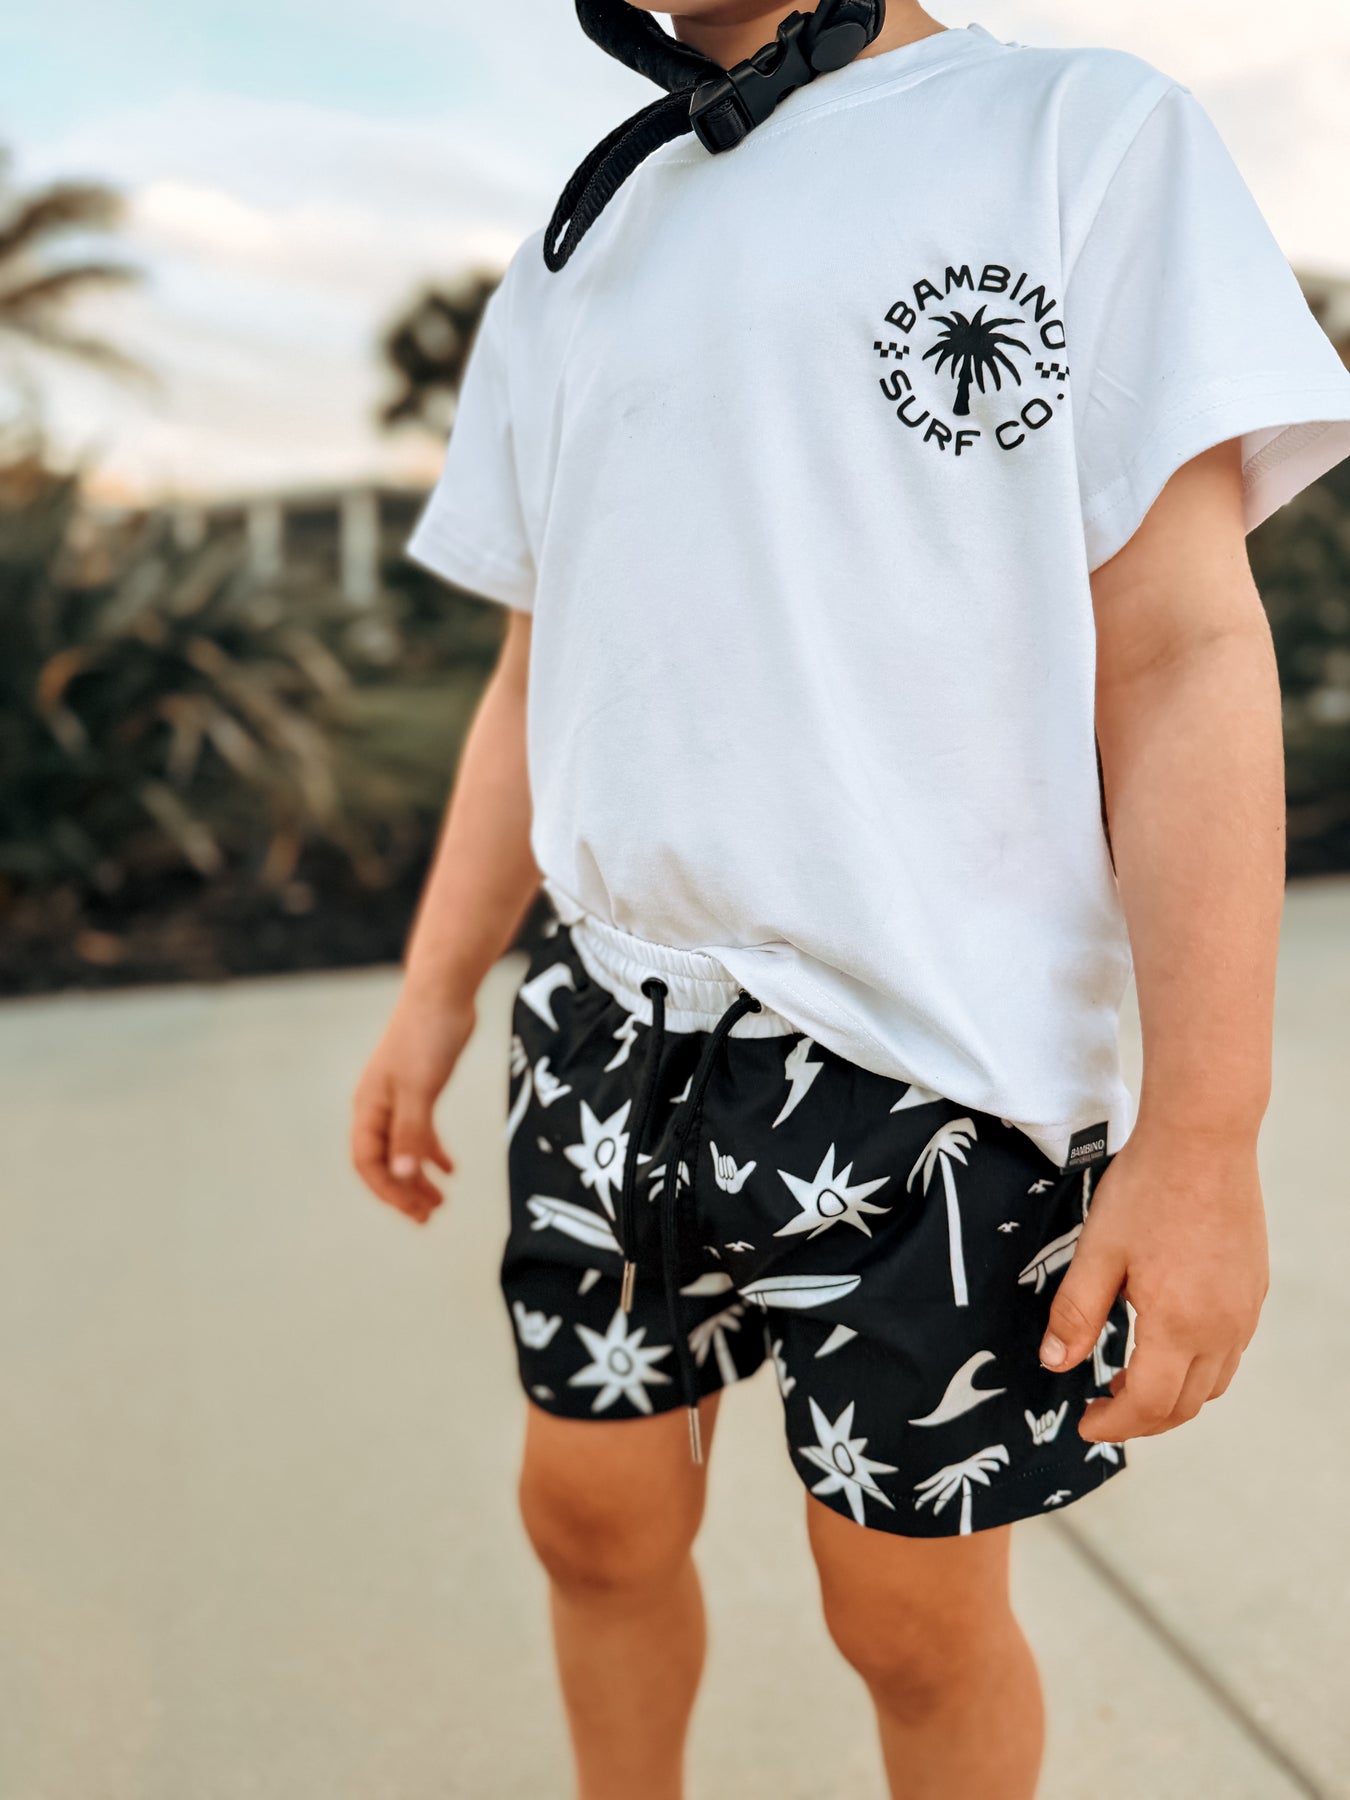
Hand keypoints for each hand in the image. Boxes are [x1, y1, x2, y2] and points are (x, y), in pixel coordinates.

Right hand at [351, 984, 475, 1223]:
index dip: (388, 1191)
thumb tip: (401, 1174)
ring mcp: (399, 1098)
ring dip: (418, 1177)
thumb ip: (411, 1132)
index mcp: (369, 1107)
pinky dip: (432, 1152)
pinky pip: (420, 1131)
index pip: (368, 1162)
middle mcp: (379, 1106)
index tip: (414, 1211)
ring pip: (403, 1149)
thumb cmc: (427, 1037)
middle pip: (385, 1161)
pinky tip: (450, 1169)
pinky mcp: (421, 1089)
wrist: (444, 993)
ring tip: (440, 1202)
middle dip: (404, 1192)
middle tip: (429, 1217)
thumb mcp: (420, 1089)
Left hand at [1038, 1131, 1268, 1441]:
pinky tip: (1167, 1342)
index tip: (1086, 1424)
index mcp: (1178, 1324)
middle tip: (1102, 1406)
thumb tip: (1055, 1363)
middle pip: (1187, 1405)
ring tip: (1130, 1378)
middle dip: (1142, 1418)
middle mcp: (1222, 1328)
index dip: (1114, 1425)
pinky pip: (1230, 1351)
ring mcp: (1244, 1310)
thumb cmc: (1148, 1187)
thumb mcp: (1097, 1251)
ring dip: (1174, 1396)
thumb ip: (1075, 1314)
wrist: (1203, 1137)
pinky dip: (1198, 1367)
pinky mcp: (1253, 1289)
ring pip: (1214, 1383)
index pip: (1149, 1405)